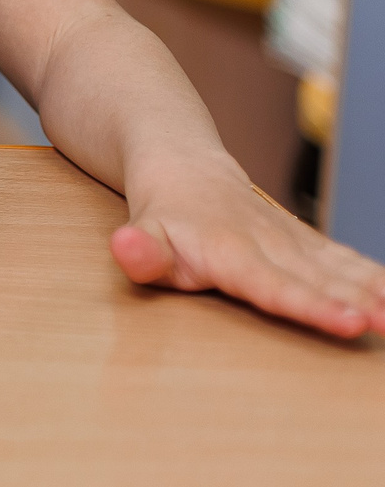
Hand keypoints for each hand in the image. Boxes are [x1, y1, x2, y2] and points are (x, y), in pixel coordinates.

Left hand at [113, 156, 384, 338]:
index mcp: (229, 250)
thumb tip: (125, 248)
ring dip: (375, 290)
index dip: (313, 305)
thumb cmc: (164, 215)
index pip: (275, 285)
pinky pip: (346, 258)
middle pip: (319, 279)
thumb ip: (140, 252)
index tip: (351, 321)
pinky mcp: (307, 241)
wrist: (183, 165)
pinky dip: (375, 276)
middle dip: (359, 303)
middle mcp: (269, 243)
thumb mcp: (142, 233)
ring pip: (340, 266)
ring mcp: (292, 240)